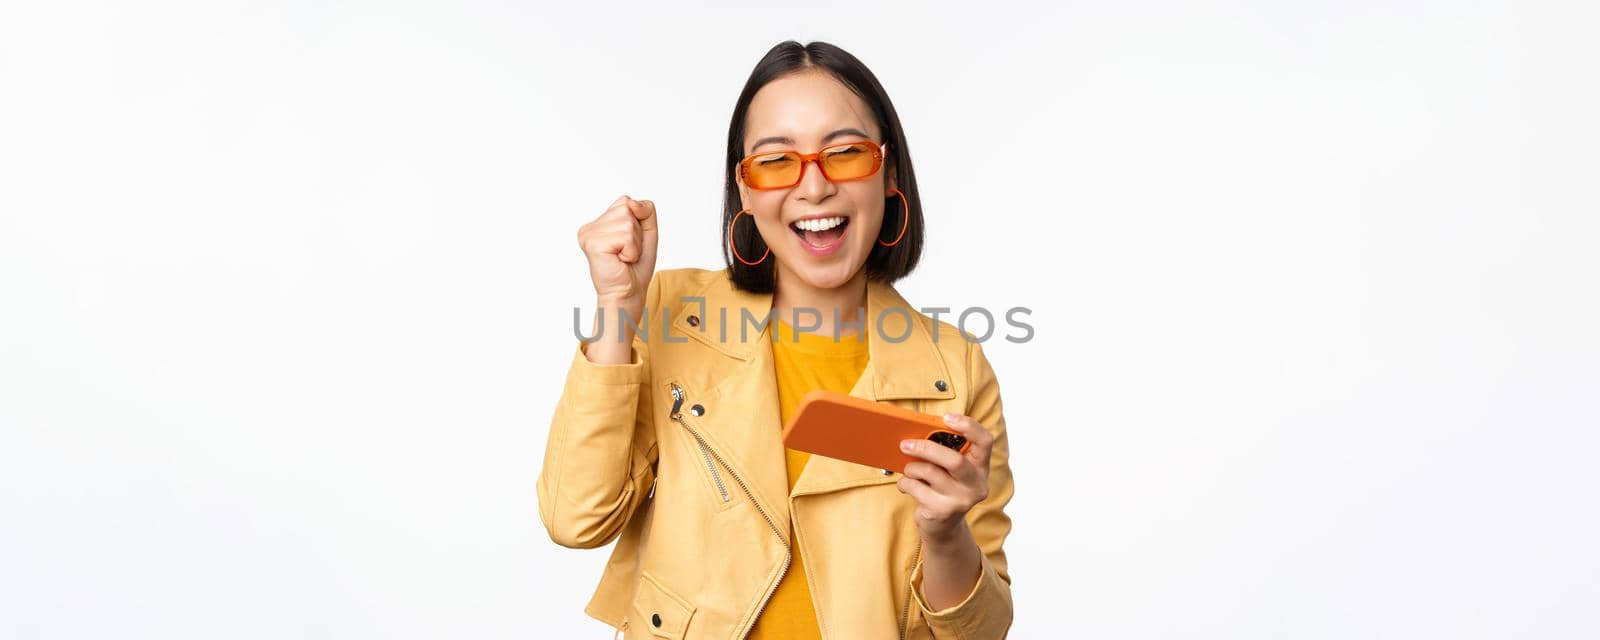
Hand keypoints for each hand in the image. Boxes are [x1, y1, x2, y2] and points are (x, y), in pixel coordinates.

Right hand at [577, 194, 657, 308]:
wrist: (628, 294)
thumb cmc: (635, 267)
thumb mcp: (647, 232)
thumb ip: (645, 210)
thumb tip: (632, 203)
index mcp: (599, 223)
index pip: (626, 202)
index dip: (637, 222)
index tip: (629, 243)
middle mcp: (590, 227)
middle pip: (627, 208)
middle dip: (637, 233)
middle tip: (627, 252)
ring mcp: (589, 234)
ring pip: (628, 222)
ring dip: (634, 244)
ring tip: (624, 257)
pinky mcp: (593, 244)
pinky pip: (625, 235)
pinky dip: (631, 251)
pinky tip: (620, 261)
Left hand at [896, 412, 995, 544]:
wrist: (943, 526)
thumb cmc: (944, 486)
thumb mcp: (950, 468)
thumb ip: (944, 450)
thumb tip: (917, 429)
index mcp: (981, 466)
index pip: (985, 441)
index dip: (969, 426)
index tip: (947, 417)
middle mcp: (976, 484)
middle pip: (954, 460)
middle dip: (926, 448)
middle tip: (905, 443)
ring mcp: (961, 500)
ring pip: (929, 472)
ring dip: (912, 467)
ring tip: (909, 469)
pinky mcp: (942, 512)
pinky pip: (915, 488)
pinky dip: (905, 482)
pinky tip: (907, 484)